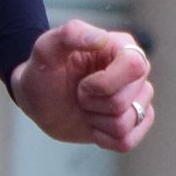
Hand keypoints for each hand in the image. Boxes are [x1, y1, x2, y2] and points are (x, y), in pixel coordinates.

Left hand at [8, 19, 154, 151]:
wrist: (38, 101)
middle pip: (127, 101)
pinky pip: (128, 141)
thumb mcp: (46, 49)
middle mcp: (136, 72)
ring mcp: (137, 99)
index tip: (82, 84)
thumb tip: (101, 39)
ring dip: (97, 121)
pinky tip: (92, 125)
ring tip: (85, 107)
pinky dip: (103, 139)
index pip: (134, 67)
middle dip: (93, 103)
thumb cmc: (43, 72)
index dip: (105, 83)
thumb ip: (70, 34)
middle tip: (78, 94)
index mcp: (122, 48)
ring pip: (128, 123)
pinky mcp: (133, 123)